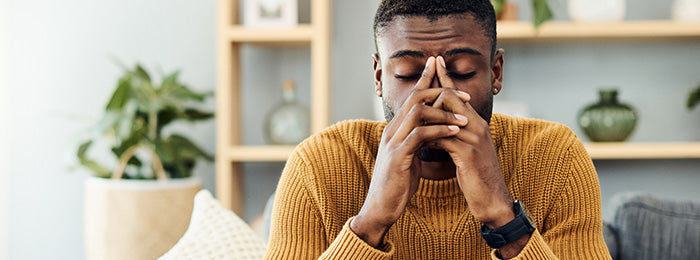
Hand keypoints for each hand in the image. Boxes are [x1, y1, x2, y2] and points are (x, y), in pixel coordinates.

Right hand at [350, 57, 469, 247]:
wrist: (381, 207)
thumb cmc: (397, 184)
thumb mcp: (408, 157)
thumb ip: (416, 142)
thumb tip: (430, 132)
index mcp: (395, 129)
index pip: (411, 97)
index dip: (427, 81)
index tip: (443, 70)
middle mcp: (392, 130)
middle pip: (414, 97)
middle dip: (440, 90)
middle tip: (464, 93)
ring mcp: (393, 142)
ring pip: (417, 112)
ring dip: (444, 112)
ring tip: (464, 118)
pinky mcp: (398, 156)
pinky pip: (420, 135)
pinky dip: (439, 131)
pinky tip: (454, 132)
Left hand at [430, 56, 514, 228]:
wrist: (493, 199)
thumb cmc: (478, 175)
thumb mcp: (467, 150)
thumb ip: (456, 135)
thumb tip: (436, 126)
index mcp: (476, 123)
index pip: (459, 94)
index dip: (445, 78)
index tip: (434, 61)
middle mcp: (477, 126)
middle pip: (450, 97)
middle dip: (431, 93)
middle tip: (416, 93)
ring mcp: (474, 139)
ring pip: (445, 116)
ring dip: (426, 118)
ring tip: (412, 119)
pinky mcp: (468, 154)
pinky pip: (443, 138)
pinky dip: (430, 139)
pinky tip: (421, 143)